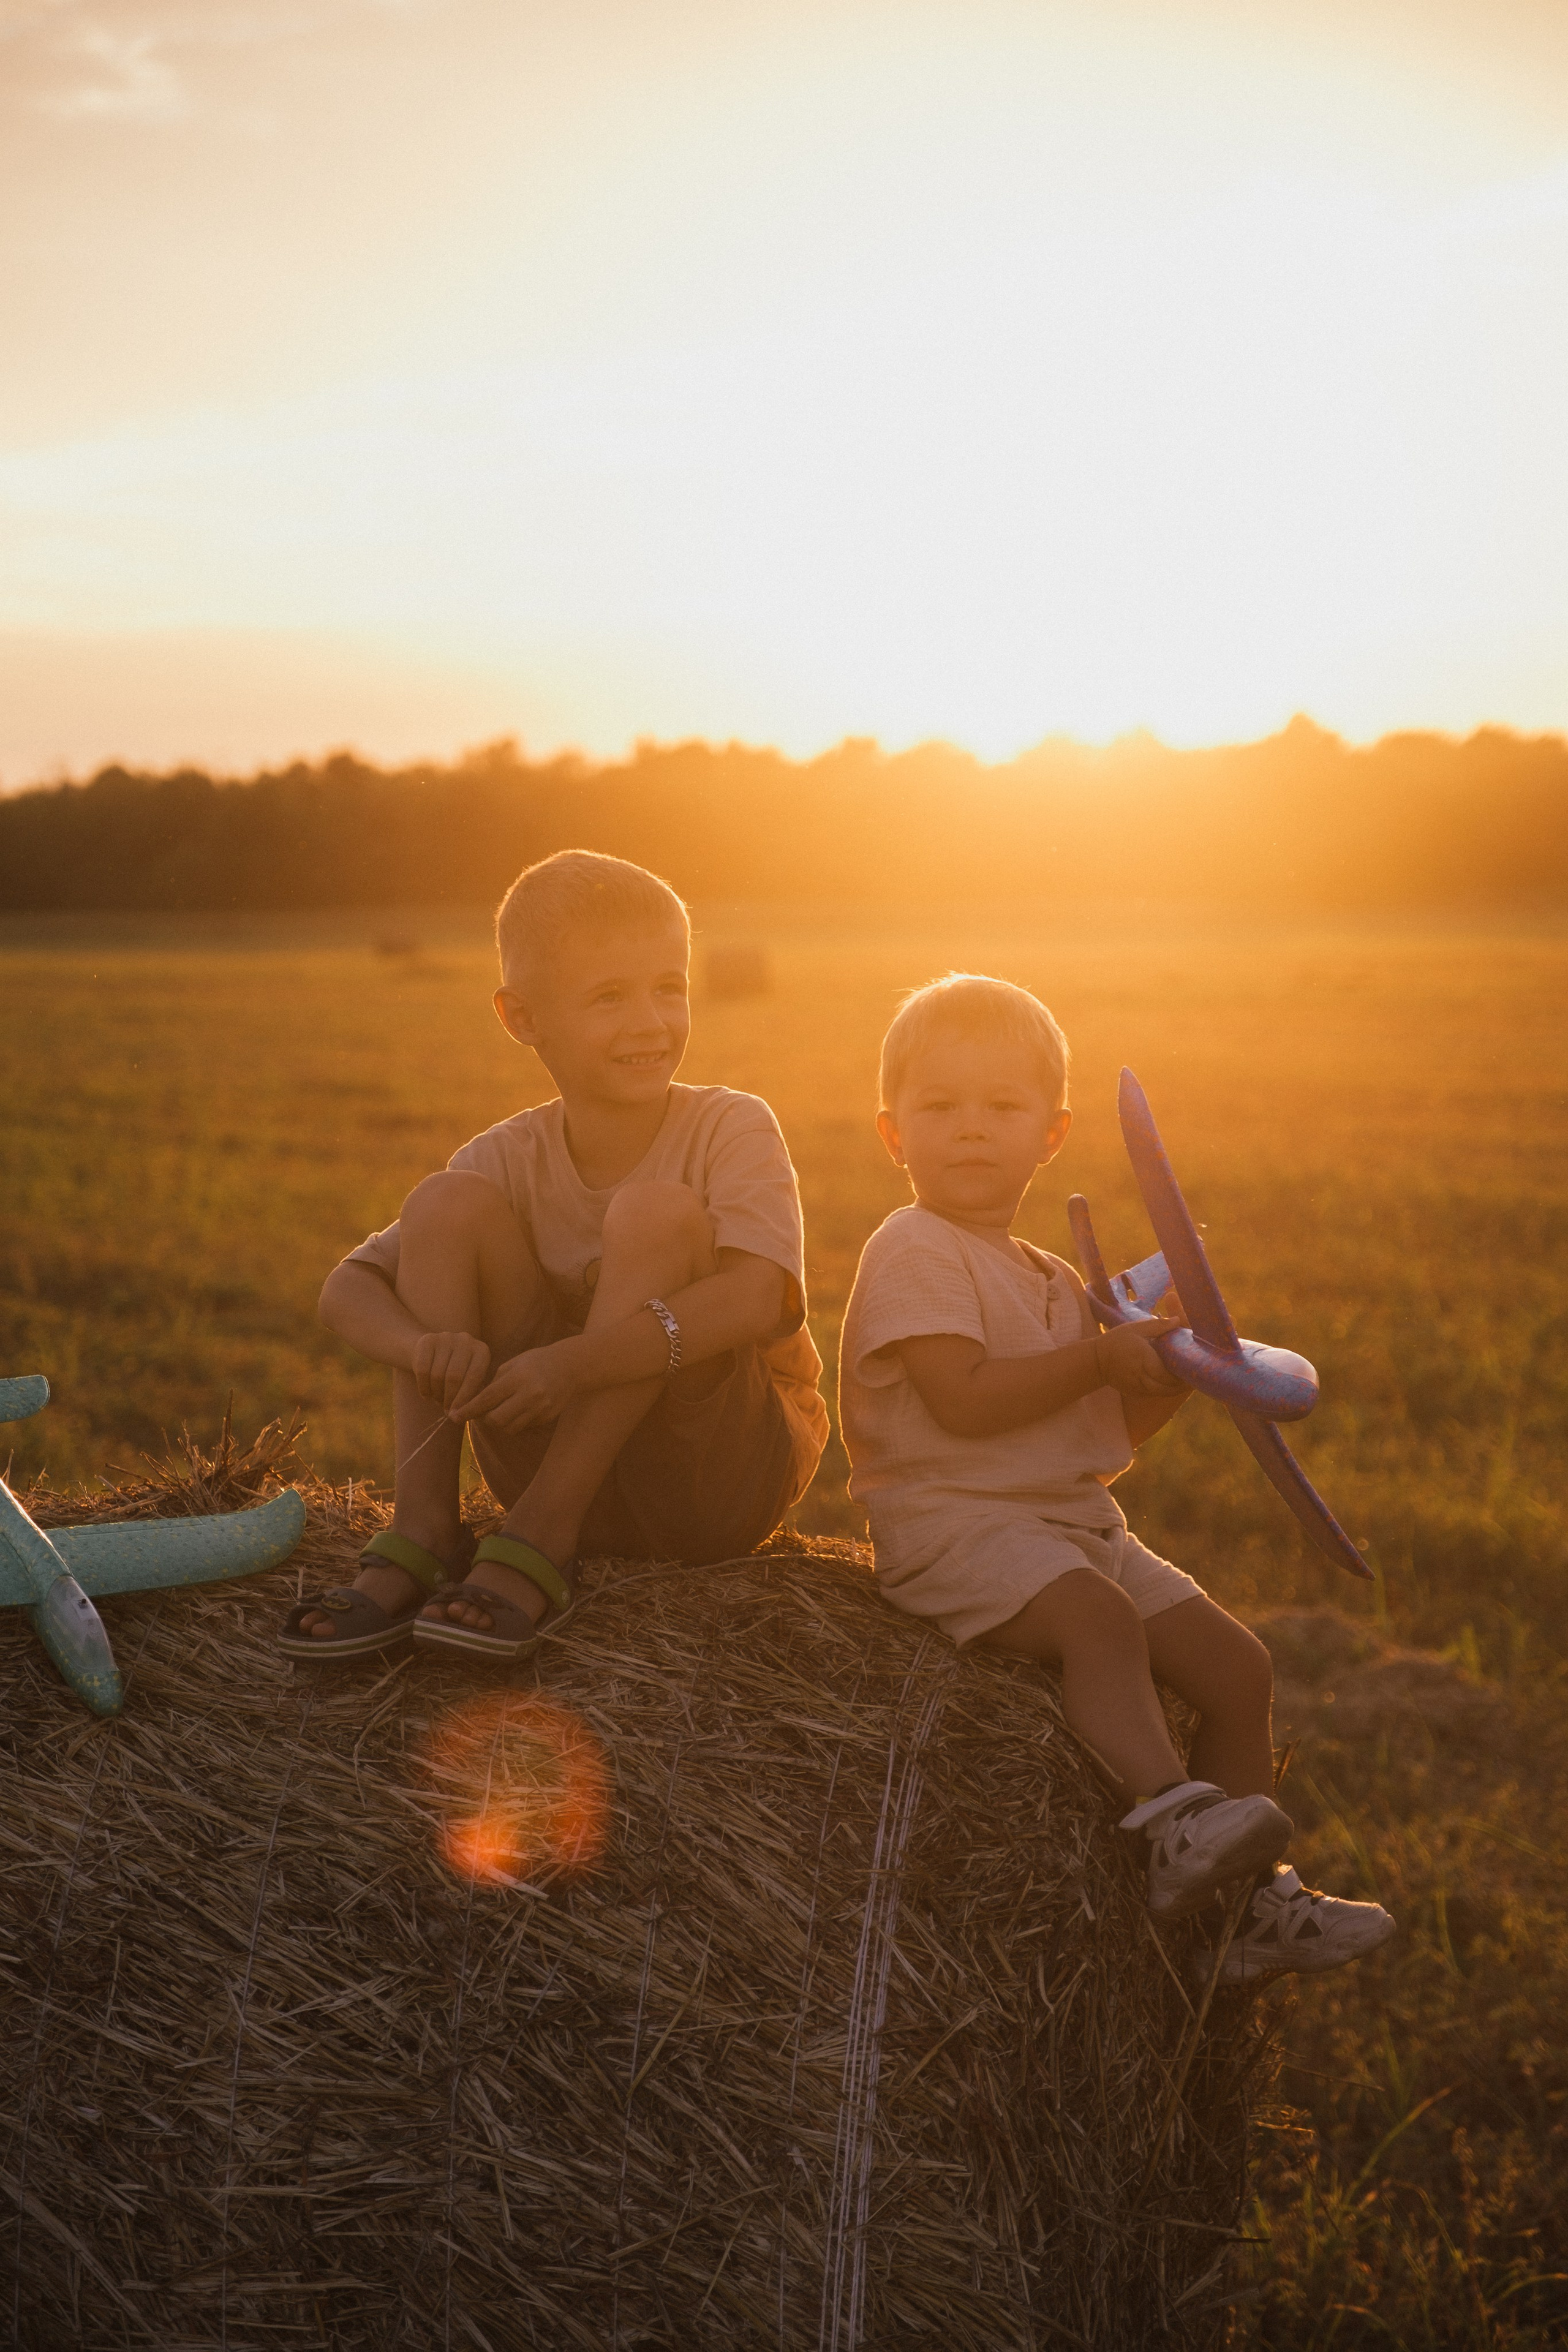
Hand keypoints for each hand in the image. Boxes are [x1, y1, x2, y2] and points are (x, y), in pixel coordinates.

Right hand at [411, 1329, 491, 1413]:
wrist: (433, 1353)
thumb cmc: (458, 1373)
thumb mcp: (470, 1380)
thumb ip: (471, 1396)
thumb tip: (461, 1414)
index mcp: (481, 1351)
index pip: (474, 1377)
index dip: (465, 1399)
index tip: (458, 1416)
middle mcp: (466, 1340)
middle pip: (454, 1377)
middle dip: (450, 1399)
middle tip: (447, 1411)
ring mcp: (446, 1338)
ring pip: (437, 1375)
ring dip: (437, 1394)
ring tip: (438, 1401)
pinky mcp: (427, 1340)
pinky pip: (422, 1370)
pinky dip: (424, 1388)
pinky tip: (426, 1395)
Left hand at [456, 1341, 582, 1432]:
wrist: (570, 1366)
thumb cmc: (536, 1361)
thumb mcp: (512, 1365)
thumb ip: (495, 1384)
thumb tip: (476, 1403)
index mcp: (517, 1378)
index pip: (487, 1399)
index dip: (468, 1410)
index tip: (454, 1416)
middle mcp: (529, 1395)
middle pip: (496, 1420)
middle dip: (484, 1419)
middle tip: (481, 1413)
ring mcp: (540, 1408)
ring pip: (509, 1428)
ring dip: (499, 1423)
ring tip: (499, 1411)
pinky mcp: (547, 1417)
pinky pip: (523, 1426)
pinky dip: (515, 1422)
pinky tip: (518, 1410)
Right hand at [1093, 1316, 1188, 1395]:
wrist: (1096, 1361)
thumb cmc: (1117, 1341)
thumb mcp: (1135, 1328)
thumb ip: (1158, 1326)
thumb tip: (1178, 1321)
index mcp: (1143, 1359)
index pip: (1168, 1372)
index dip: (1183, 1373)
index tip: (1194, 1365)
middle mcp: (1142, 1376)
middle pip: (1170, 1387)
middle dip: (1184, 1383)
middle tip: (1196, 1373)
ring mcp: (1139, 1387)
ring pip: (1164, 1393)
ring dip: (1177, 1388)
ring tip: (1187, 1379)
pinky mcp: (1136, 1393)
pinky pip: (1156, 1393)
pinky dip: (1166, 1388)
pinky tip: (1171, 1381)